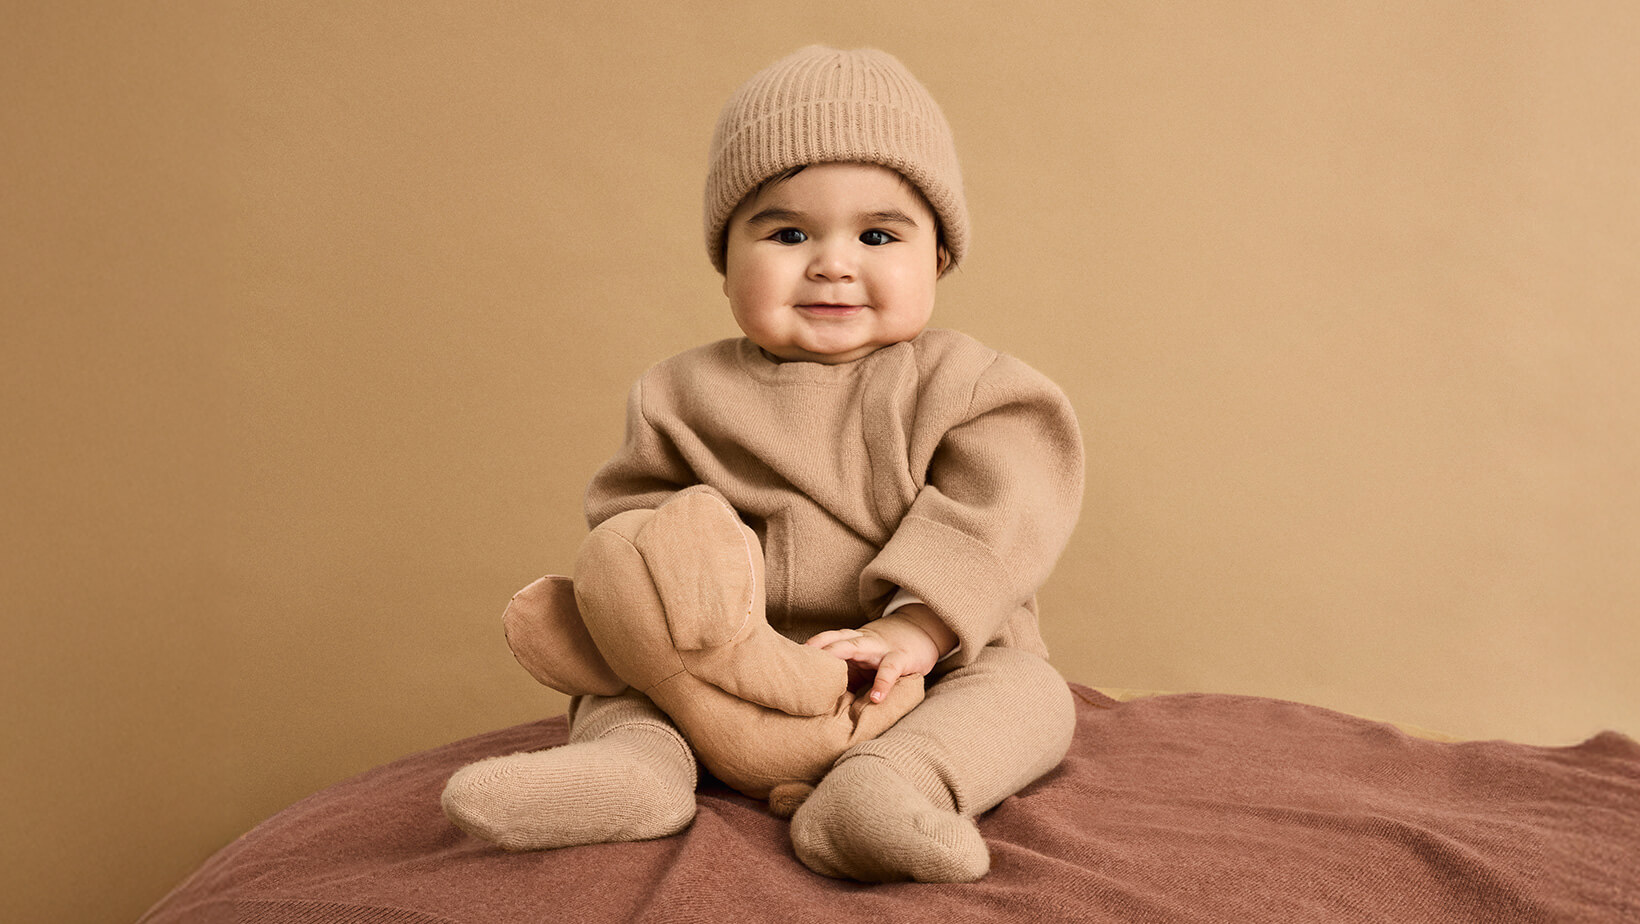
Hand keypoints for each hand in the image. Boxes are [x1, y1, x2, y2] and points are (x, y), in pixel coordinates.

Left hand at [805, 604, 956, 703]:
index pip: (823, 641)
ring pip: (855, 647)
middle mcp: (861, 641)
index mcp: (849, 642)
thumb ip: (840, 677)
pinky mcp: (901, 658)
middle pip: (833, 641)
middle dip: (814, 650)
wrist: (920, 633)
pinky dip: (883, 684)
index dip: (805, 650)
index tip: (784, 662)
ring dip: (838, 658)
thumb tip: (813, 701)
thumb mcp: (860, 662)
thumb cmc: (883, 654)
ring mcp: (880, 648)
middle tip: (795, 666)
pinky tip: (876, 699)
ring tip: (825, 679)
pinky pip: (890, 670)